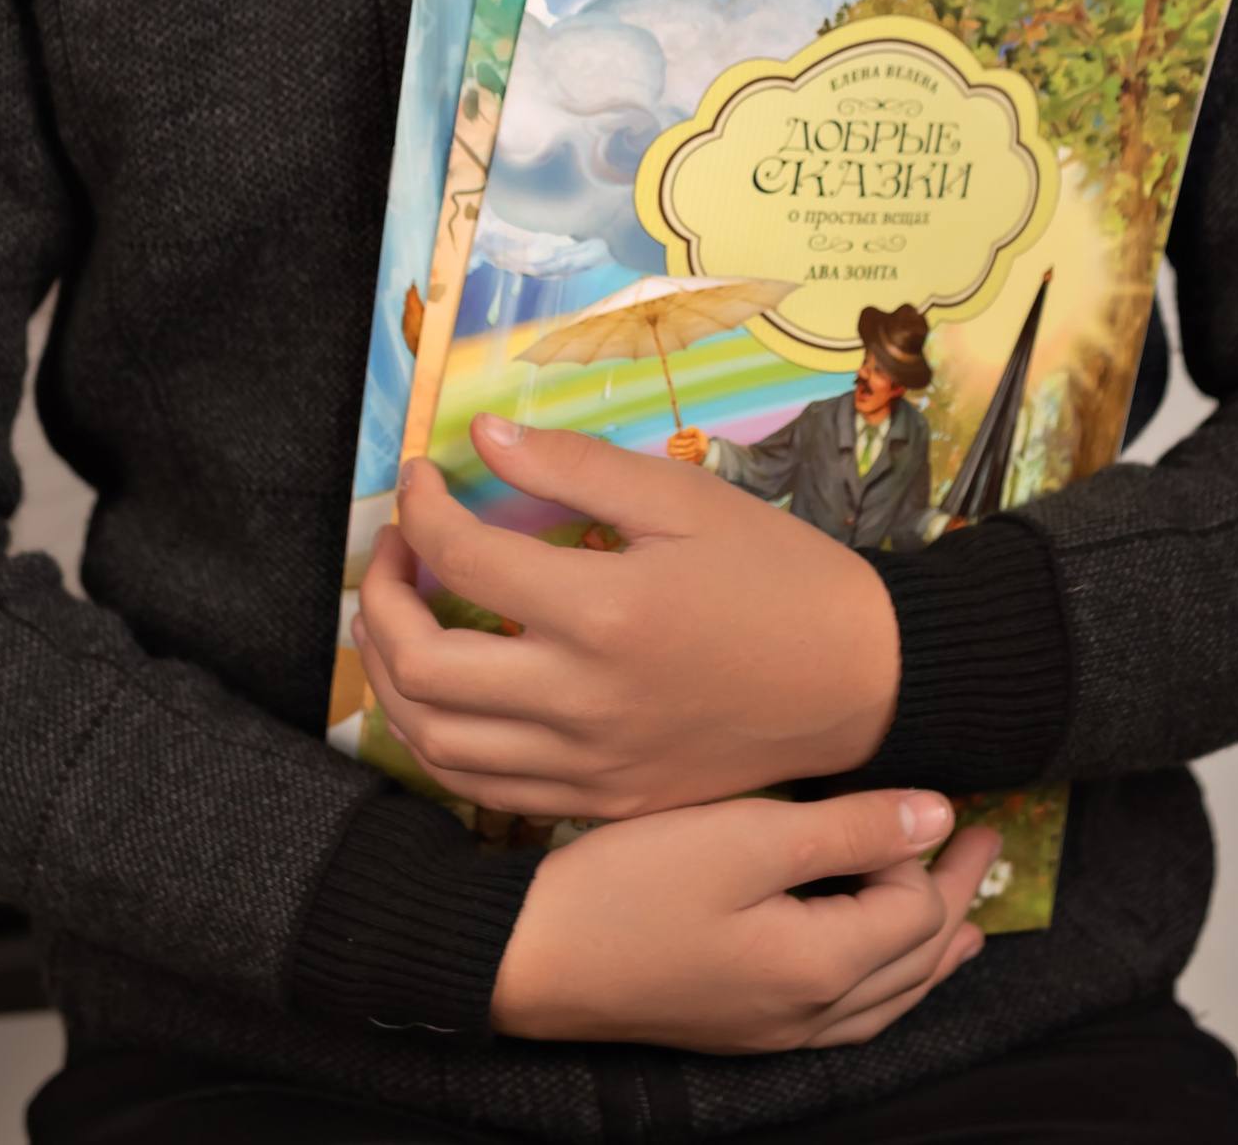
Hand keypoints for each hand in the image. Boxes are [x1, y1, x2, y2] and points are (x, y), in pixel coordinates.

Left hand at [357, 417, 899, 815]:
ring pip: (435, 740)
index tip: (422, 476)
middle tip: (394, 545)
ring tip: (400, 614)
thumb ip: (574, 465)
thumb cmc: (778, 576)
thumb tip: (482, 436)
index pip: (461, 560)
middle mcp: (581, 702)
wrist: (859, 682)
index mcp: (603, 613)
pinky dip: (436, 739)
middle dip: (378, 595)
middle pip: (422, 665)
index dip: (421, 508)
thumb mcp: (684, 498)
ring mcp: (587, 765)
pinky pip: (483, 787)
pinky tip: (442, 691)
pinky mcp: (600, 800)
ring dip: (391, 673)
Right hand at [491, 787, 995, 1049]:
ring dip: (929, 954)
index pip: (915, 913)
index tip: (948, 798)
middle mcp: (806, 1016)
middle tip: (991, 845)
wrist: (529, 955)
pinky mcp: (737, 1025)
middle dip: (957, 903)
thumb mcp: (743, 836)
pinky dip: (883, 985)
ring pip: (884, 1001)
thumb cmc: (630, 885)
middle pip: (912, 963)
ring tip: (967, 925)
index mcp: (818, 969)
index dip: (934, 855)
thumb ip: (848, 830)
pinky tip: (878, 967)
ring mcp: (770, 1031)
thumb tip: (938, 817)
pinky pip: (844, 1016)